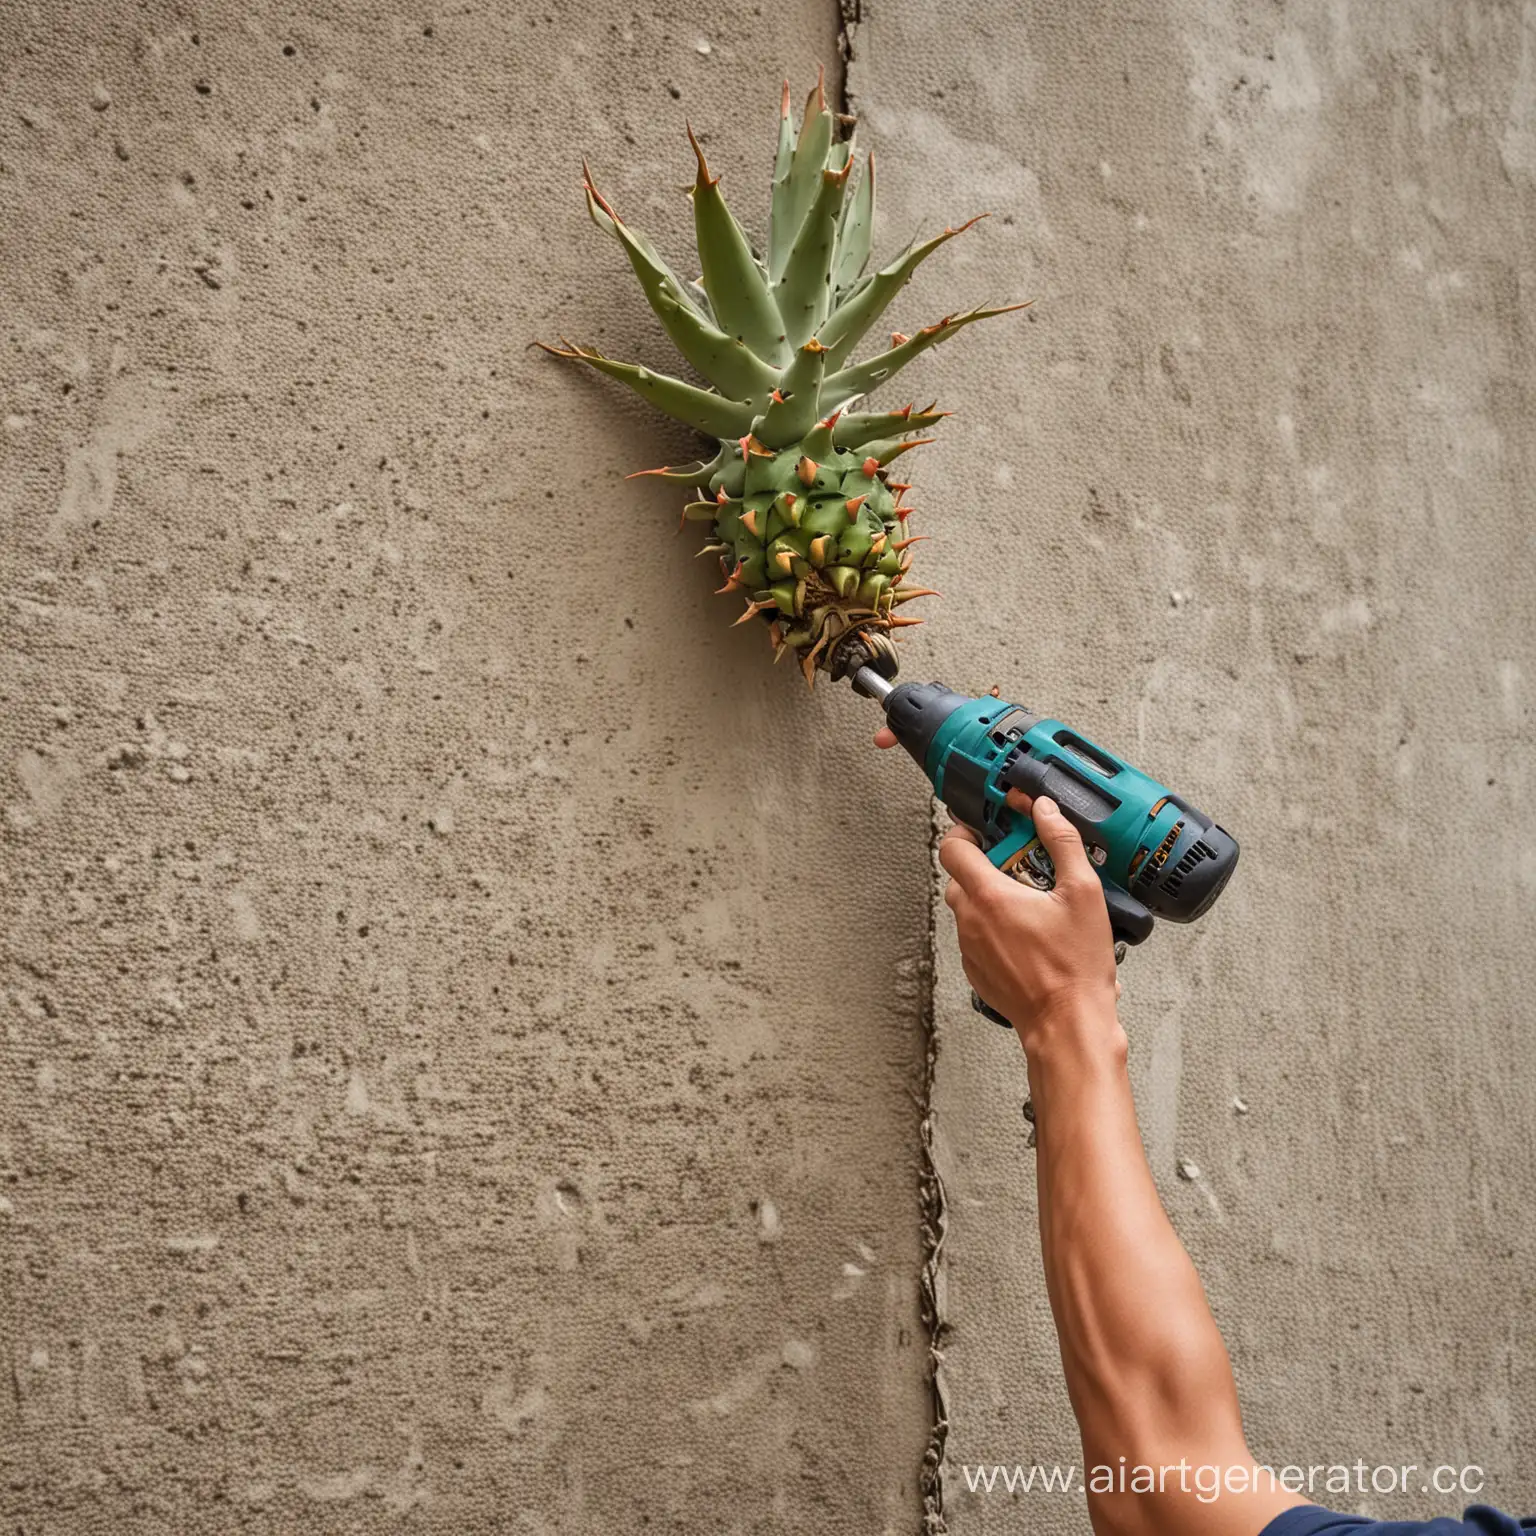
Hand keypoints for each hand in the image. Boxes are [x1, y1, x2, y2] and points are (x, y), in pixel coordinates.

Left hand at [875, 727, 1120, 1047]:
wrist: (1067, 1024)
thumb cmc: (1074, 967)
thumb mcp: (1082, 893)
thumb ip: (1062, 843)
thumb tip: (1045, 811)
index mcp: (988, 896)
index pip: (951, 847)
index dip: (966, 832)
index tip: (991, 830)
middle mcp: (970, 921)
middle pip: (960, 876)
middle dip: (988, 865)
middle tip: (1025, 869)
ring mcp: (970, 948)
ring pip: (968, 908)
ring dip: (992, 898)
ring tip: (1034, 905)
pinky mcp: (976, 971)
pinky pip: (976, 936)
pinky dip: (995, 929)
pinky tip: (1030, 936)